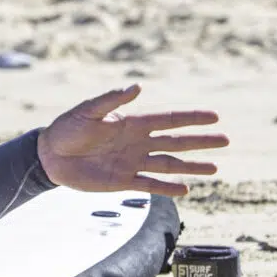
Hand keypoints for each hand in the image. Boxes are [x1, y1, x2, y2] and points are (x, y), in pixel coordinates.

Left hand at [36, 85, 224, 194]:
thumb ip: (112, 99)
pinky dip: (167, 188)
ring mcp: (133, 162)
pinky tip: (185, 189)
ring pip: (169, 165)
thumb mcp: (88, 110)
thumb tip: (137, 87)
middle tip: (226, 140)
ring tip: (215, 168)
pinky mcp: (123, 181)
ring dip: (192, 167)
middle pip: (177, 142)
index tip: (215, 116)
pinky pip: (150, 185)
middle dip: (201, 142)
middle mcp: (138, 142)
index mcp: (133, 122)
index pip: (169, 119)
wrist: (50, 155)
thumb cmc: (68, 127)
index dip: (192, 118)